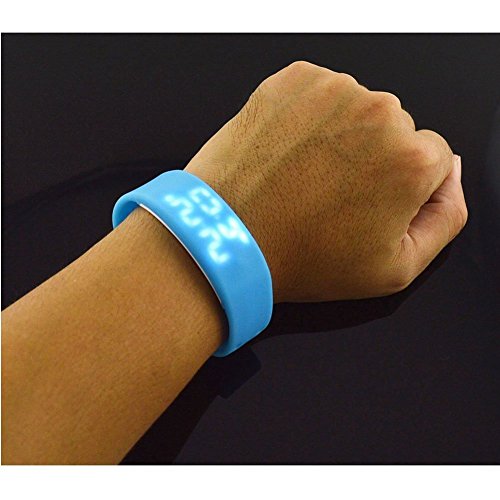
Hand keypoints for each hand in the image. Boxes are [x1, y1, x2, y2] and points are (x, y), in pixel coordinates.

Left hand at [186, 61, 467, 301]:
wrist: (226, 238)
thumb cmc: (301, 258)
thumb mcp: (394, 269)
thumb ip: (446, 219)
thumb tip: (452, 174)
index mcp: (411, 161)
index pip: (431, 159)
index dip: (399, 188)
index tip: (365, 204)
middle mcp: (379, 114)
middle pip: (396, 130)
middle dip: (372, 158)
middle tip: (329, 195)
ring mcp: (333, 91)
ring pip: (358, 109)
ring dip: (340, 136)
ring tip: (304, 177)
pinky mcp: (293, 81)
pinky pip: (320, 94)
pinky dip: (309, 118)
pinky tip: (289, 153)